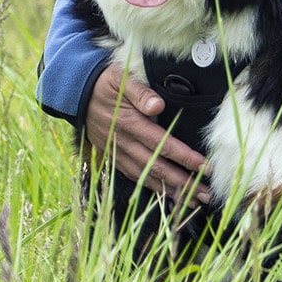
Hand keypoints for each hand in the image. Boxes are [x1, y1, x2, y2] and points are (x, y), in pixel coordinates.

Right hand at [81, 61, 212, 202]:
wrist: (76, 93)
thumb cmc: (105, 84)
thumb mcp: (121, 79)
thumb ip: (140, 92)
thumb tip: (158, 105)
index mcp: (130, 124)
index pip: (163, 146)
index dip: (185, 159)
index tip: (205, 168)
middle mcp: (124, 143)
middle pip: (157, 168)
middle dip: (183, 183)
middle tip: (205, 195)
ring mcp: (117, 153)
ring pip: (146, 177)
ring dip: (169, 192)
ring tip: (191, 203)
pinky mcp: (113, 157)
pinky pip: (133, 177)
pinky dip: (150, 188)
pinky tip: (165, 196)